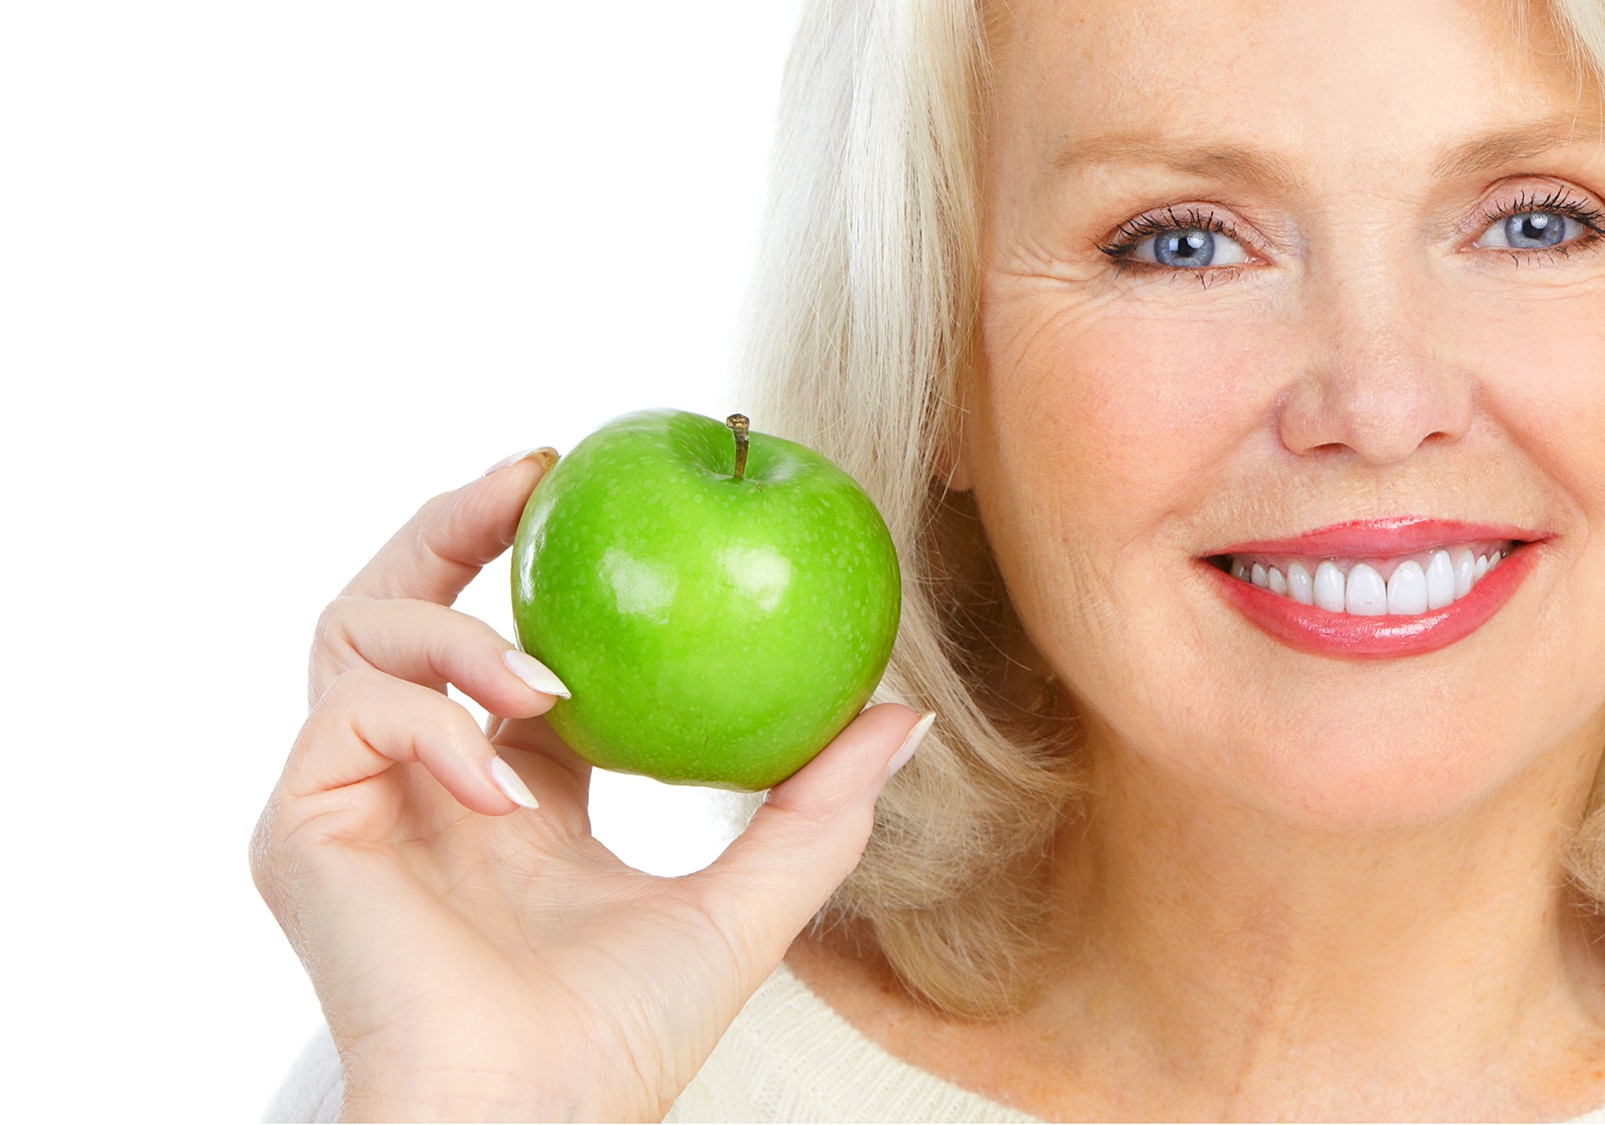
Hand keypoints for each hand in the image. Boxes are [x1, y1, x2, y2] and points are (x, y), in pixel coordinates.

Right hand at [250, 450, 929, 1121]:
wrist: (535, 1122)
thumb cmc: (628, 1037)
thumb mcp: (749, 902)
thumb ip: (821, 808)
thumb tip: (906, 715)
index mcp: (510, 792)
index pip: (507, 652)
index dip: (539, 568)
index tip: (592, 492)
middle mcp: (420, 781)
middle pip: (402, 604)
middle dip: (455, 523)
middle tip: (532, 474)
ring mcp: (353, 802)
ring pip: (353, 633)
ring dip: (451, 630)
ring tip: (541, 680)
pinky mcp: (300, 828)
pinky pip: (347, 718)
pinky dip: (430, 723)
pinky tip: (506, 776)